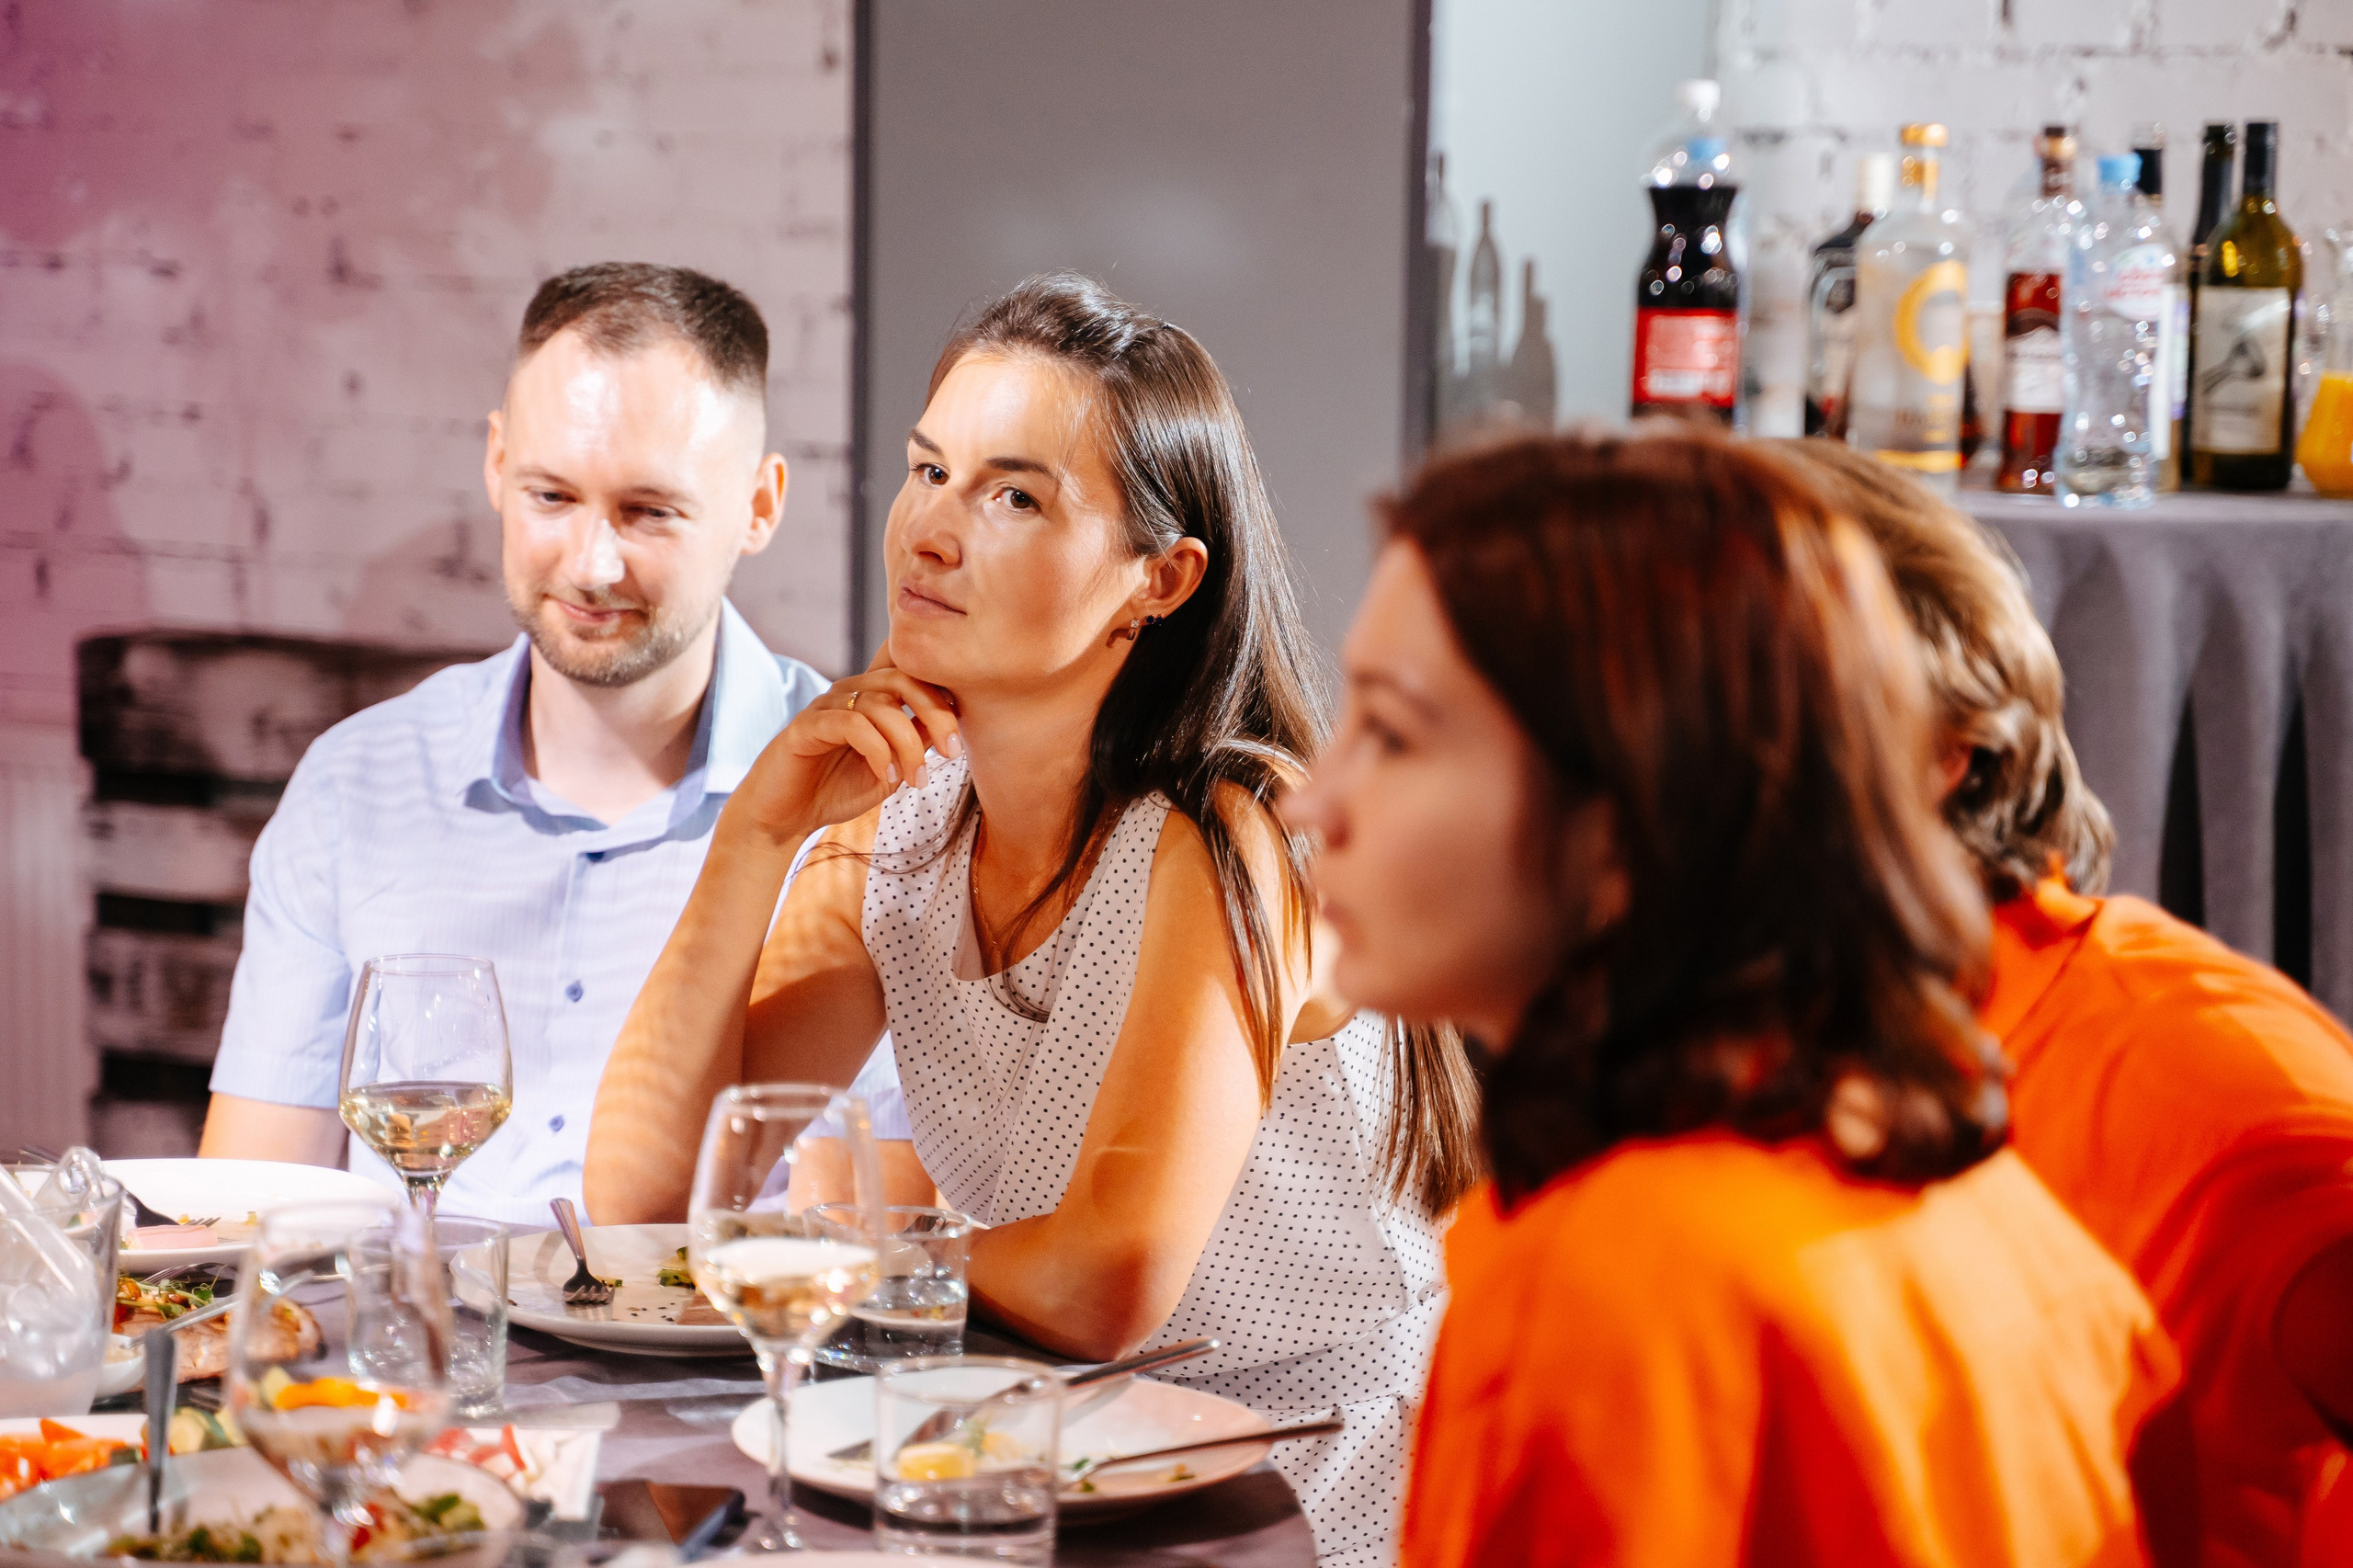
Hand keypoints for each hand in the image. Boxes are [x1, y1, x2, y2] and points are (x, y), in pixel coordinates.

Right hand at [722, 649, 962, 848]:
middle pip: (902, 679)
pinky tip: (887, 775)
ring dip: (908, 743)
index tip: (964, 727)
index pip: (910, 671)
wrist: (785, 817)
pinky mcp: (806, 726)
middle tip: (953, 752)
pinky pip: (851, 724)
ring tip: (916, 779)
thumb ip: (916, 742)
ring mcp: (826, 706)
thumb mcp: (891, 768)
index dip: (942, 688)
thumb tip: (953, 723)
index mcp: (871, 696)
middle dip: (937, 713)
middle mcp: (849, 692)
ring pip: (880, 704)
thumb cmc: (836, 790)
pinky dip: (877, 750)